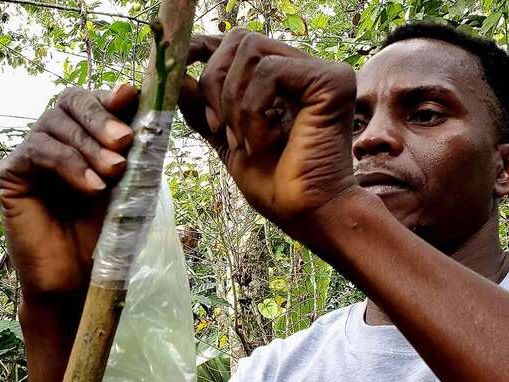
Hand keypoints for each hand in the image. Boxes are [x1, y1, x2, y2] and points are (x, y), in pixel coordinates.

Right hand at [0, 85, 138, 302]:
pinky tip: (91, 187)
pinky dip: (68, 164)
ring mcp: (27, 155)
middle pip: (70, 101)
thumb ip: (134, 151)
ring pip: (54, 123)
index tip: (131, 96)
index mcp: (81, 137)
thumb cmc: (104, 236)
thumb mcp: (129, 186)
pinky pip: (37, 151)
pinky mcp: (8, 174)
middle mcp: (52, 139)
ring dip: (89, 145)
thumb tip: (145, 109)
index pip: (92, 101)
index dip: (110, 96)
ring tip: (114, 173)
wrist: (78, 280)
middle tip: (125, 142)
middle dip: (101, 117)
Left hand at [179, 30, 357, 241]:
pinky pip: (270, 71)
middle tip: (218, 128)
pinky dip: (253, 111)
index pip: (237, 44)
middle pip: (239, 40)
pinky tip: (263, 141)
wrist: (306, 214)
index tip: (177, 64)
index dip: (203, 48)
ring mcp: (320, 72)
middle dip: (215, 84)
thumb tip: (178, 78)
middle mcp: (303, 68)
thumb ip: (204, 109)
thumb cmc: (275, 186)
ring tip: (244, 142)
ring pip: (250, 52)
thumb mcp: (226, 141)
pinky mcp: (331, 81)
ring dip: (233, 104)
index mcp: (282, 79)